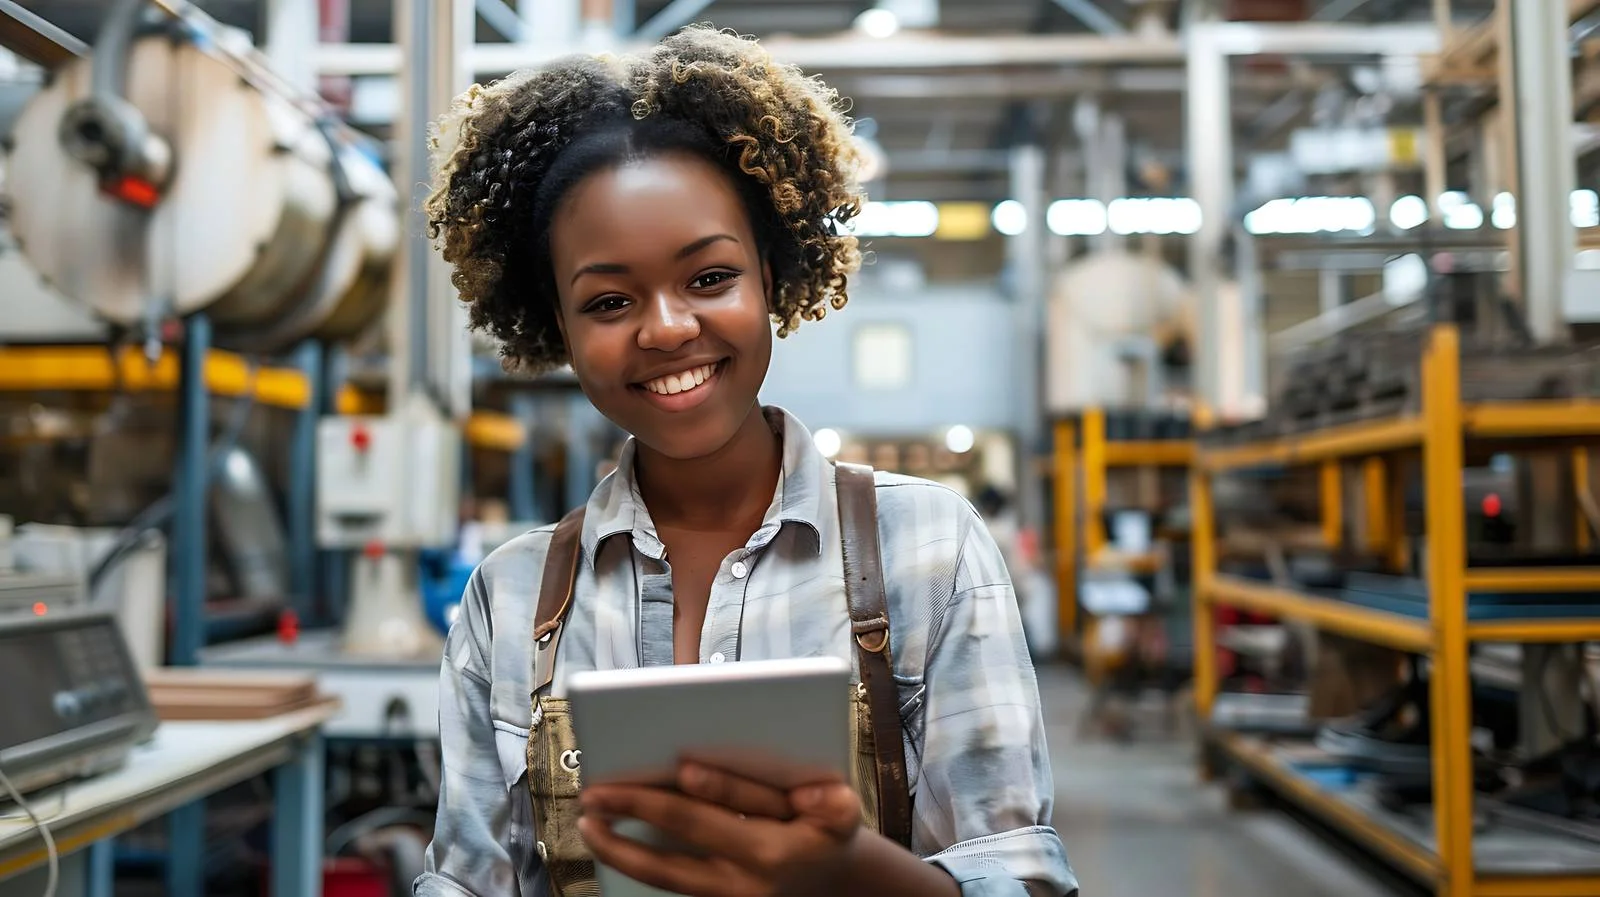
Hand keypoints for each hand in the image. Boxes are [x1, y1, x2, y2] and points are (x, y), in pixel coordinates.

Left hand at [577, 761, 862, 896]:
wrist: (832, 884)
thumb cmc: (827, 832)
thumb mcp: (838, 807)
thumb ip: (807, 795)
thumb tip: (750, 782)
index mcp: (773, 852)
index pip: (729, 814)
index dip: (711, 789)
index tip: (680, 769)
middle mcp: (743, 882)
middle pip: (677, 851)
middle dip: (634, 815)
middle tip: (595, 794)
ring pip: (663, 877)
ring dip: (619, 850)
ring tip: (588, 823)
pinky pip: (669, 886)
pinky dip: (635, 865)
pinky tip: (610, 841)